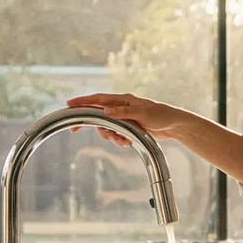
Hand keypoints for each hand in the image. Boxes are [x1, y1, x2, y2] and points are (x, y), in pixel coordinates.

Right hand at [65, 93, 190, 147]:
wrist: (174, 126)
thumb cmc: (161, 115)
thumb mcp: (142, 114)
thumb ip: (123, 112)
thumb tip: (106, 110)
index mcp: (123, 99)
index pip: (98, 99)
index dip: (82, 102)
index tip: (69, 104)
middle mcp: (120, 107)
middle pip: (97, 115)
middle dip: (92, 125)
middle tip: (74, 130)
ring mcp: (123, 118)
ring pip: (106, 128)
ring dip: (111, 137)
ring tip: (123, 141)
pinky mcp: (128, 128)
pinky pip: (115, 135)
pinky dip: (119, 141)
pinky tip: (128, 143)